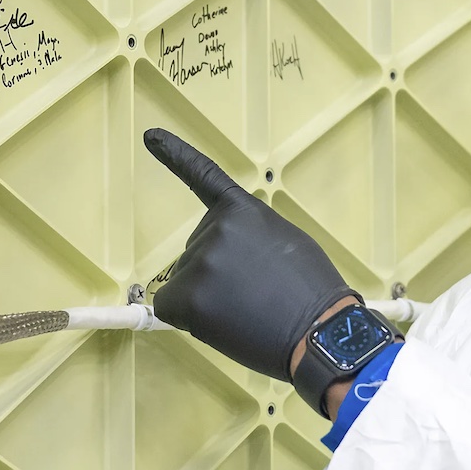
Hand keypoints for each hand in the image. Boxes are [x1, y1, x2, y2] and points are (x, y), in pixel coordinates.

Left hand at [144, 128, 357, 381]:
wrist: (320, 332)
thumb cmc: (311, 294)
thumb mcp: (287, 243)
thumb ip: (253, 237)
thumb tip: (234, 257)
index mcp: (244, 210)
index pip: (204, 176)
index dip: (176, 155)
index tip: (150, 136)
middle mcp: (216, 228)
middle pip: (197, 251)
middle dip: (217, 274)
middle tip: (255, 295)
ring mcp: (200, 261)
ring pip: (186, 282)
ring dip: (208, 299)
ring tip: (248, 312)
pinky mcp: (188, 296)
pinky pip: (171, 307)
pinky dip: (189, 319)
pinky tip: (222, 324)